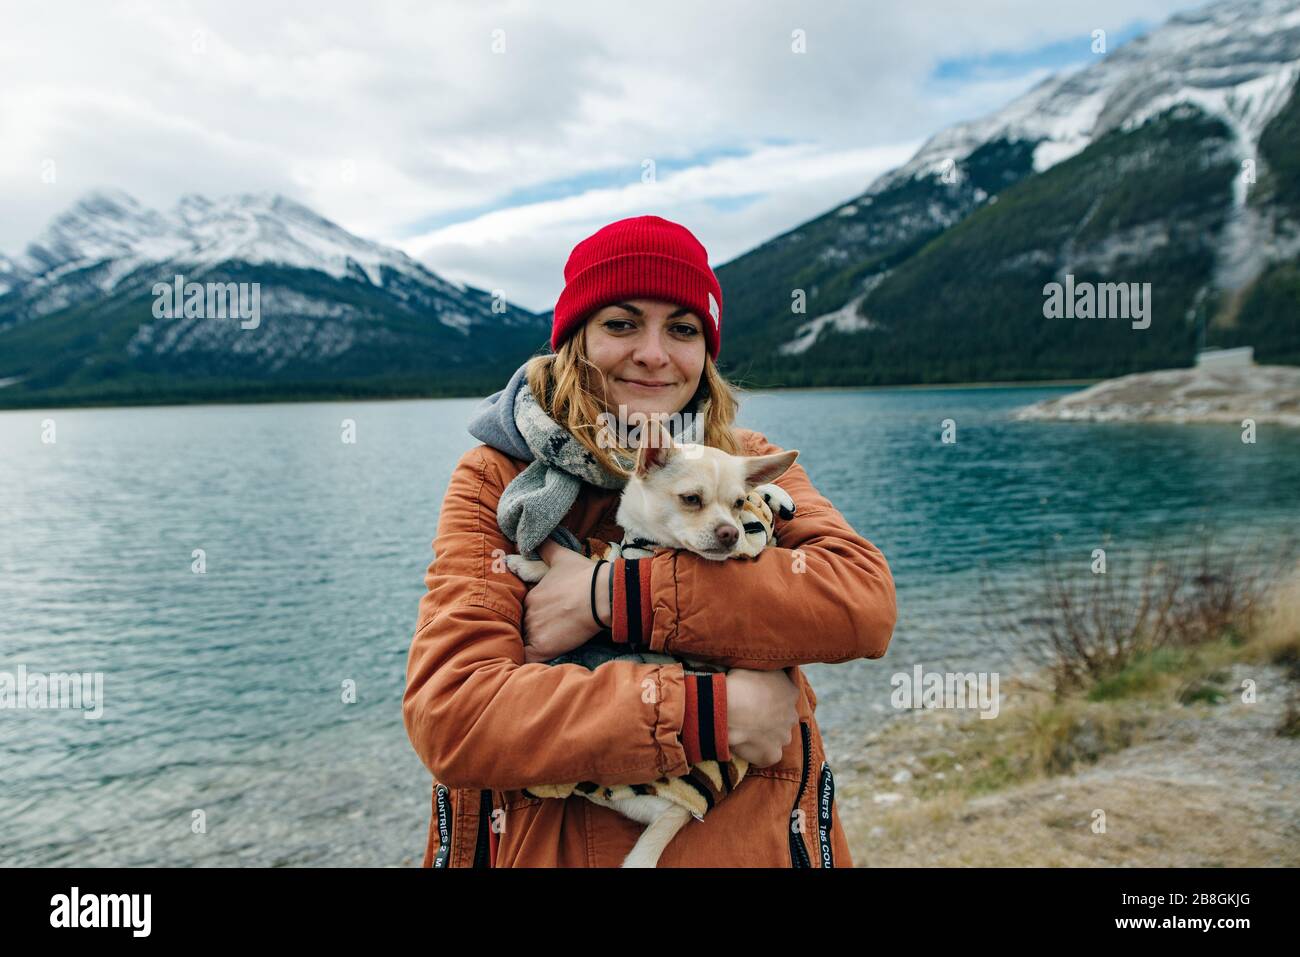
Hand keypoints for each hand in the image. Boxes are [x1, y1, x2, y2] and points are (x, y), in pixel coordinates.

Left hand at [519, 539, 608, 663]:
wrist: (601, 595)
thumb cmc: (583, 575)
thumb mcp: (562, 556)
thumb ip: (546, 547)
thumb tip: (534, 538)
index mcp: (531, 596)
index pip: (524, 610)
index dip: (533, 616)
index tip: (545, 620)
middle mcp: (528, 613)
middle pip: (523, 627)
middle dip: (530, 632)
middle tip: (545, 636)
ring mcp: (534, 630)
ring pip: (524, 642)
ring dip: (530, 646)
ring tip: (540, 650)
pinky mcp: (543, 647)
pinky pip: (527, 658)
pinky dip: (527, 661)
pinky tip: (531, 665)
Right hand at [725, 669, 798, 766]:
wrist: (726, 708)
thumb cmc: (738, 682)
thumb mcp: (756, 665)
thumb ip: (766, 671)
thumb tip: (765, 669)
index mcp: (791, 691)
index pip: (786, 694)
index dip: (770, 695)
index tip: (756, 696)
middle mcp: (792, 715)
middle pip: (784, 717)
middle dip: (771, 717)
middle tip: (750, 714)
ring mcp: (784, 737)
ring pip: (777, 737)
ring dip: (766, 735)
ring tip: (745, 730)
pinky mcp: (773, 755)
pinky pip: (767, 755)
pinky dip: (758, 752)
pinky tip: (744, 745)